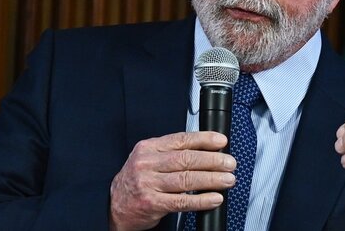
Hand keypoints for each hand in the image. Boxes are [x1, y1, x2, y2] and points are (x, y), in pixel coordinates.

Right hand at [109, 131, 236, 230]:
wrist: (114, 205)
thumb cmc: (137, 180)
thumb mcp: (148, 159)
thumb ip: (171, 153)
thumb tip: (206, 151)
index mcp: (148, 148)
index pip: (181, 140)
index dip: (204, 139)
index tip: (221, 141)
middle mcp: (147, 164)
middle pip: (186, 159)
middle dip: (212, 160)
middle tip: (230, 163)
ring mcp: (148, 184)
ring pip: (186, 179)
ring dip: (211, 179)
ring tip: (228, 179)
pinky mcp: (152, 203)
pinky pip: (181, 201)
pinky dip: (201, 200)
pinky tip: (214, 198)